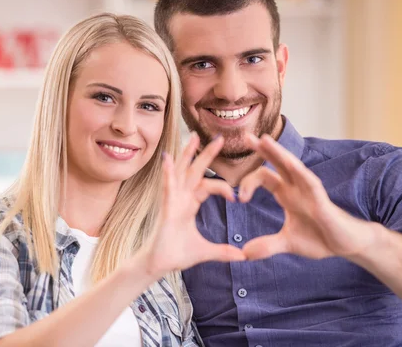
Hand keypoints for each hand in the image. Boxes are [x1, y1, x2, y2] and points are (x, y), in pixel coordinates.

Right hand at [140, 133, 245, 277]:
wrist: (158, 265)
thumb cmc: (176, 254)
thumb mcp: (205, 252)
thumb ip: (223, 251)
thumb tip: (242, 256)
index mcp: (189, 204)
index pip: (208, 186)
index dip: (223, 188)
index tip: (237, 199)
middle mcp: (180, 198)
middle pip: (194, 170)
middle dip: (206, 154)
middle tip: (219, 137)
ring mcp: (172, 200)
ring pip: (180, 172)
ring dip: (187, 154)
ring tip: (193, 137)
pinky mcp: (166, 208)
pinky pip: (167, 187)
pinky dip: (167, 172)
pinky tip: (168, 158)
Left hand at [238, 133, 376, 260]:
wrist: (346, 246)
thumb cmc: (320, 238)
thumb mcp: (287, 243)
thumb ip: (266, 246)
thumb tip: (244, 253)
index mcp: (286, 194)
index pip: (263, 177)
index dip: (247, 183)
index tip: (237, 199)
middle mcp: (295, 187)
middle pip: (276, 163)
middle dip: (261, 149)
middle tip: (245, 136)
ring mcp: (308, 190)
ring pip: (291, 165)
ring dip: (277, 152)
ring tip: (263, 139)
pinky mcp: (321, 198)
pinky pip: (309, 181)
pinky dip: (299, 171)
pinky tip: (288, 162)